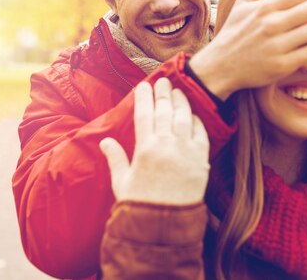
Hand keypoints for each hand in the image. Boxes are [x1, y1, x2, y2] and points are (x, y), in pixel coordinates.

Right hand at [99, 77, 209, 204]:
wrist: (166, 226)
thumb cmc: (140, 206)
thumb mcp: (122, 182)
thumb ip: (115, 158)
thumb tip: (104, 141)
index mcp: (145, 149)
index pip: (145, 115)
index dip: (144, 97)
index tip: (143, 86)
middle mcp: (167, 146)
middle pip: (165, 111)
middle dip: (163, 93)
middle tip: (163, 81)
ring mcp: (186, 151)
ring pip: (184, 118)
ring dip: (181, 102)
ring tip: (178, 91)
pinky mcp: (202, 160)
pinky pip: (201, 134)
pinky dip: (197, 121)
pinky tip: (193, 115)